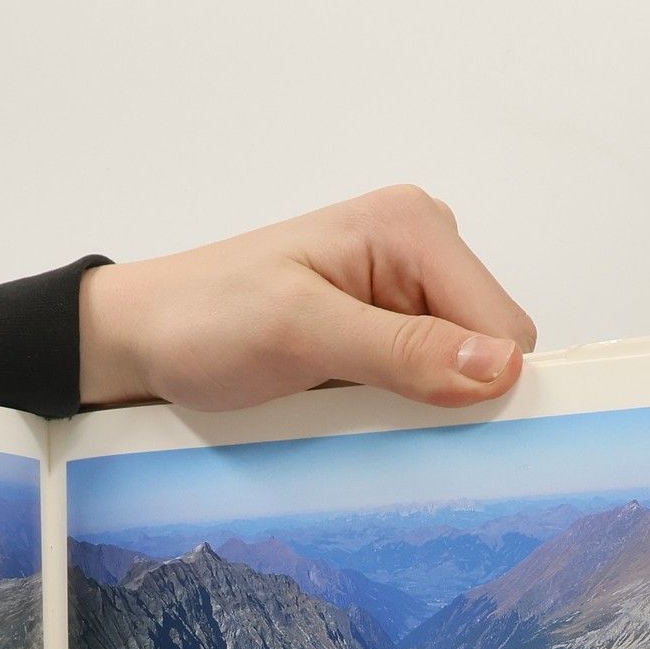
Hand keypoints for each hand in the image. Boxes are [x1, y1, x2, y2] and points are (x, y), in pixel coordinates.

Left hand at [79, 186, 536, 411]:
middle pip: (487, 353)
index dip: (481, 385)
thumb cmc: (205, 322)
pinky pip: (416, 386)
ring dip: (411, 408)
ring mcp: (399, 295)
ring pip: (455, 377)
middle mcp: (420, 251)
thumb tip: (500, 367)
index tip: (421, 419)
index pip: (506, 327)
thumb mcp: (300, 332)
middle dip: (443, 396)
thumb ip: (400, 350)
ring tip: (341, 405)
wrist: (144, 338)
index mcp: (415, 229)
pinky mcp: (376, 334)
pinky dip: (388, 410)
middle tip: (362, 409)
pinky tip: (341, 409)